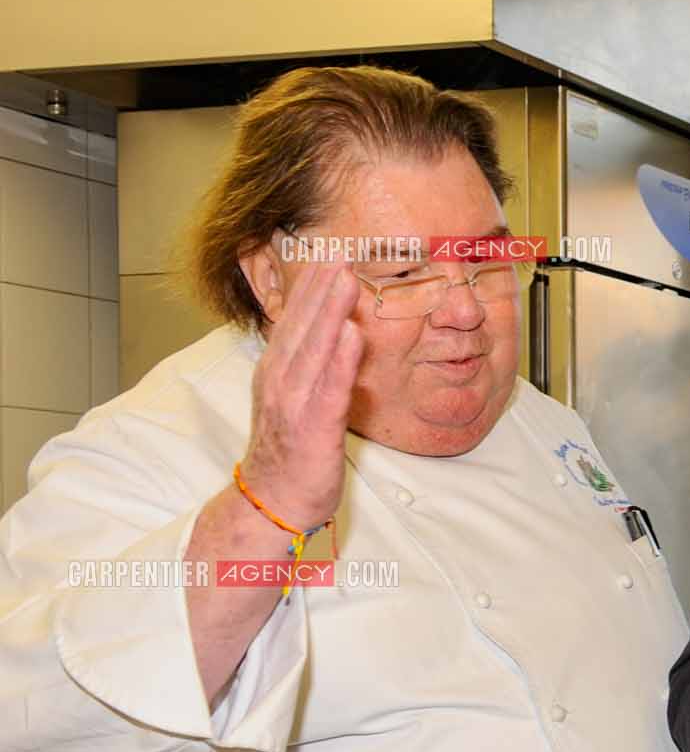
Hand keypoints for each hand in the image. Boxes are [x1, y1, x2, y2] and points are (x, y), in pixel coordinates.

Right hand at [240, 262, 361, 529]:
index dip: (310, 287)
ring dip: (329, 313)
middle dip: (319, 288)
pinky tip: (354, 335)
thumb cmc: (291, 450)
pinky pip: (329, 389)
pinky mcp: (313, 428)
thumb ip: (312, 366)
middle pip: (301, 326)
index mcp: (276, 371)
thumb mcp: (296, 398)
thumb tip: (336, 333)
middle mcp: (279, 380)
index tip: (329, 252)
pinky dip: (340, 361)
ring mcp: (293, 403)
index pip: (293, 320)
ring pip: (313, 350)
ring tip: (347, 278)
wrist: (273, 501)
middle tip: (340, 249)